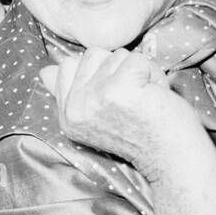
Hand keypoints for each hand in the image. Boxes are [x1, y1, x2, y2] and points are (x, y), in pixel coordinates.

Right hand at [39, 47, 201, 171]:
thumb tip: (44, 71)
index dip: (99, 73)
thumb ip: (70, 91)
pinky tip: (155, 97)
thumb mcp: (98, 115)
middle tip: (133, 101)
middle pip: (92, 54)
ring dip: (139, 72)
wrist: (171, 159)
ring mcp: (95, 98)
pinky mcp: (119, 89)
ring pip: (117, 55)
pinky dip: (153, 74)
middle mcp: (75, 108)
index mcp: (67, 115)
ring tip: (145, 100)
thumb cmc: (142, 135)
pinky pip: (137, 59)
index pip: (68, 64)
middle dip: (119, 70)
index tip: (115, 102)